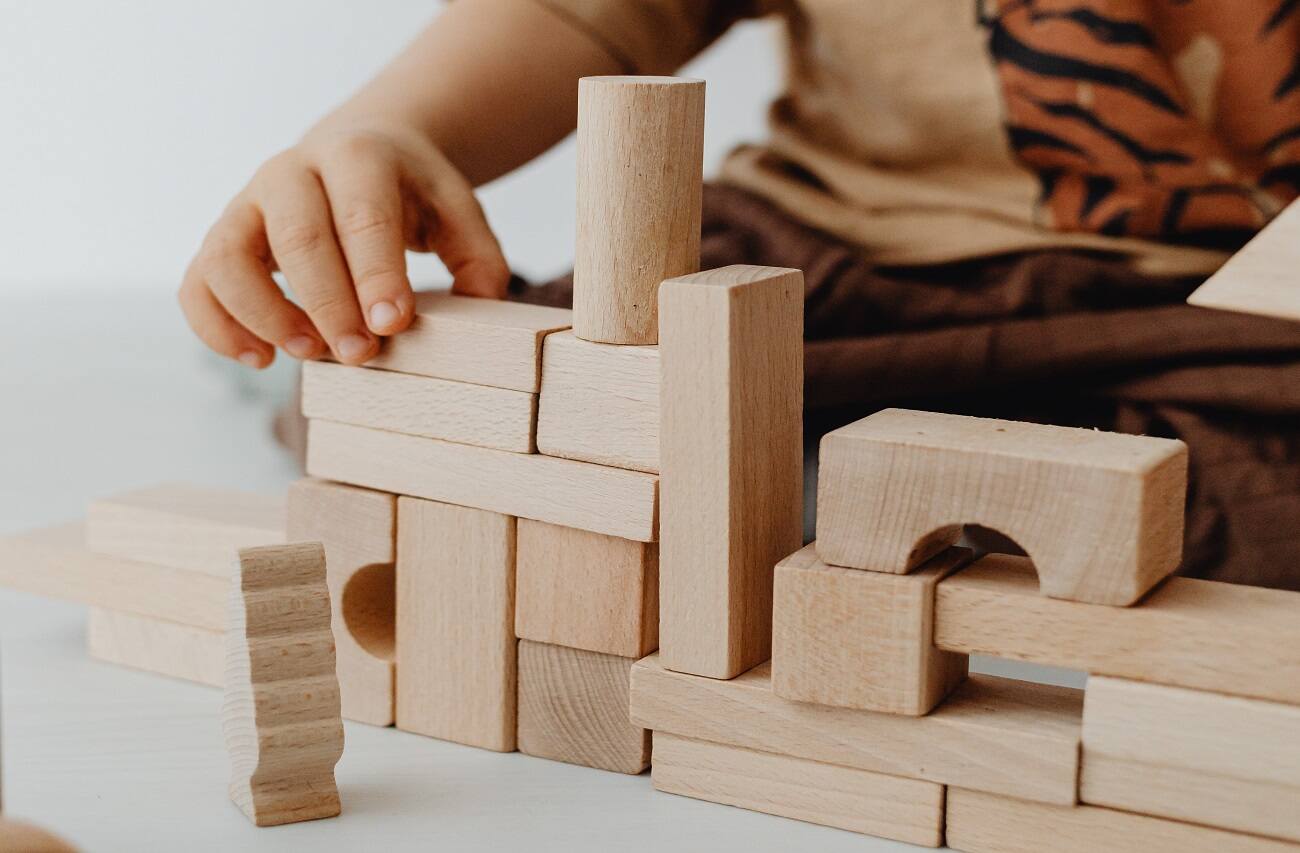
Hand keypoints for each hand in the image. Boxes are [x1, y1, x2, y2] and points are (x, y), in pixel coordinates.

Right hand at [179, 122, 508, 367]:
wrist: (357, 153)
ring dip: (264, 314)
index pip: (362, 213)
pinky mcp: (221, 240)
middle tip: (361, 355)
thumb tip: (481, 306)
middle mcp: (291, 172)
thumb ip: (477, 255)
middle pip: (296, 235)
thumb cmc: (410, 194)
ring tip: (309, 355)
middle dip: (327, 303)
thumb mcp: (455, 209)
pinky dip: (217, 327)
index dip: (375, 271)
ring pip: (228, 256)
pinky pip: (198, 283)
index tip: (392, 323)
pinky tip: (260, 359)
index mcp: (357, 157)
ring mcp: (247, 204)